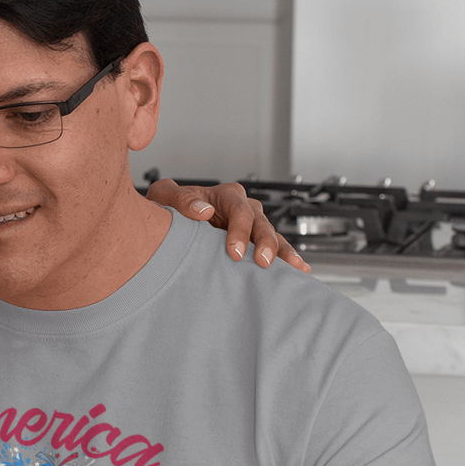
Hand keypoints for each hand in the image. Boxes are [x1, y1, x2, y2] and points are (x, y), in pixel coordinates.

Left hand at [146, 177, 307, 271]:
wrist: (170, 218)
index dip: (239, 230)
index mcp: (226, 195)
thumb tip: (202, 211)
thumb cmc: (169, 205)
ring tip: (294, 267)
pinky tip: (299, 270)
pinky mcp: (253, 242)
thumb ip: (180, 199)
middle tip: (263, 262)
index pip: (239, 210)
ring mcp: (252, 225)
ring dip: (283, 251)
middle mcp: (243, 208)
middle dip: (264, 243)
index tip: (234, 252)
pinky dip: (286, 258)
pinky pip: (274, 248)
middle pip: (261, 223)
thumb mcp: (165, 196)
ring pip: (272, 236)